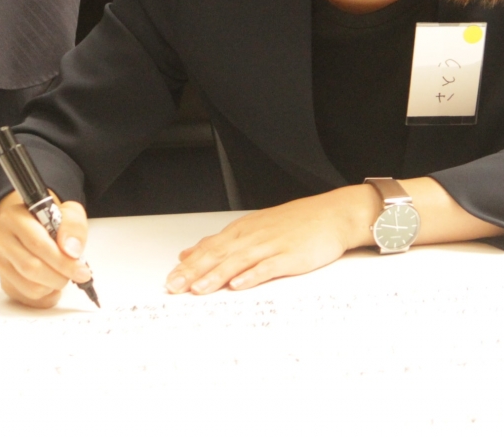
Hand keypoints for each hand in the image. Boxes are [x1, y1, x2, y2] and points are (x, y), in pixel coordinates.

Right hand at [0, 191, 91, 307]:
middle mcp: (1, 240)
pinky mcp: (3, 280)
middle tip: (77, 275)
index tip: (82, 271)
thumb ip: (73, 227)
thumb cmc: (53, 218)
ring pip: (28, 286)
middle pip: (31, 268)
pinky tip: (53, 284)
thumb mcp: (69, 212)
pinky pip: (26, 297)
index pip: (37, 245)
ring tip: (63, 275)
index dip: (63, 261)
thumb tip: (71, 251)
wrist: (35, 224)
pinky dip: (45, 296)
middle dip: (60, 276)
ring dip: (53, 287)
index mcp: (14, 218)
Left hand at [165, 185, 379, 294]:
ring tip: (199, 289)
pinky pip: (269, 266)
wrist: (334, 214)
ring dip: (217, 275)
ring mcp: (273, 245)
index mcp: (244, 230)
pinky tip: (239, 284)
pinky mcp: (291, 256)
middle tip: (174, 287)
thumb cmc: (297, 223)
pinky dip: (253, 275)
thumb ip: (222, 242)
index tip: (170, 280)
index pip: (210, 248)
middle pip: (219, 255)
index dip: (189, 265)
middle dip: (194, 272)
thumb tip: (190, 253)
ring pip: (239, 262)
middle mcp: (254, 236)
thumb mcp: (255, 227)